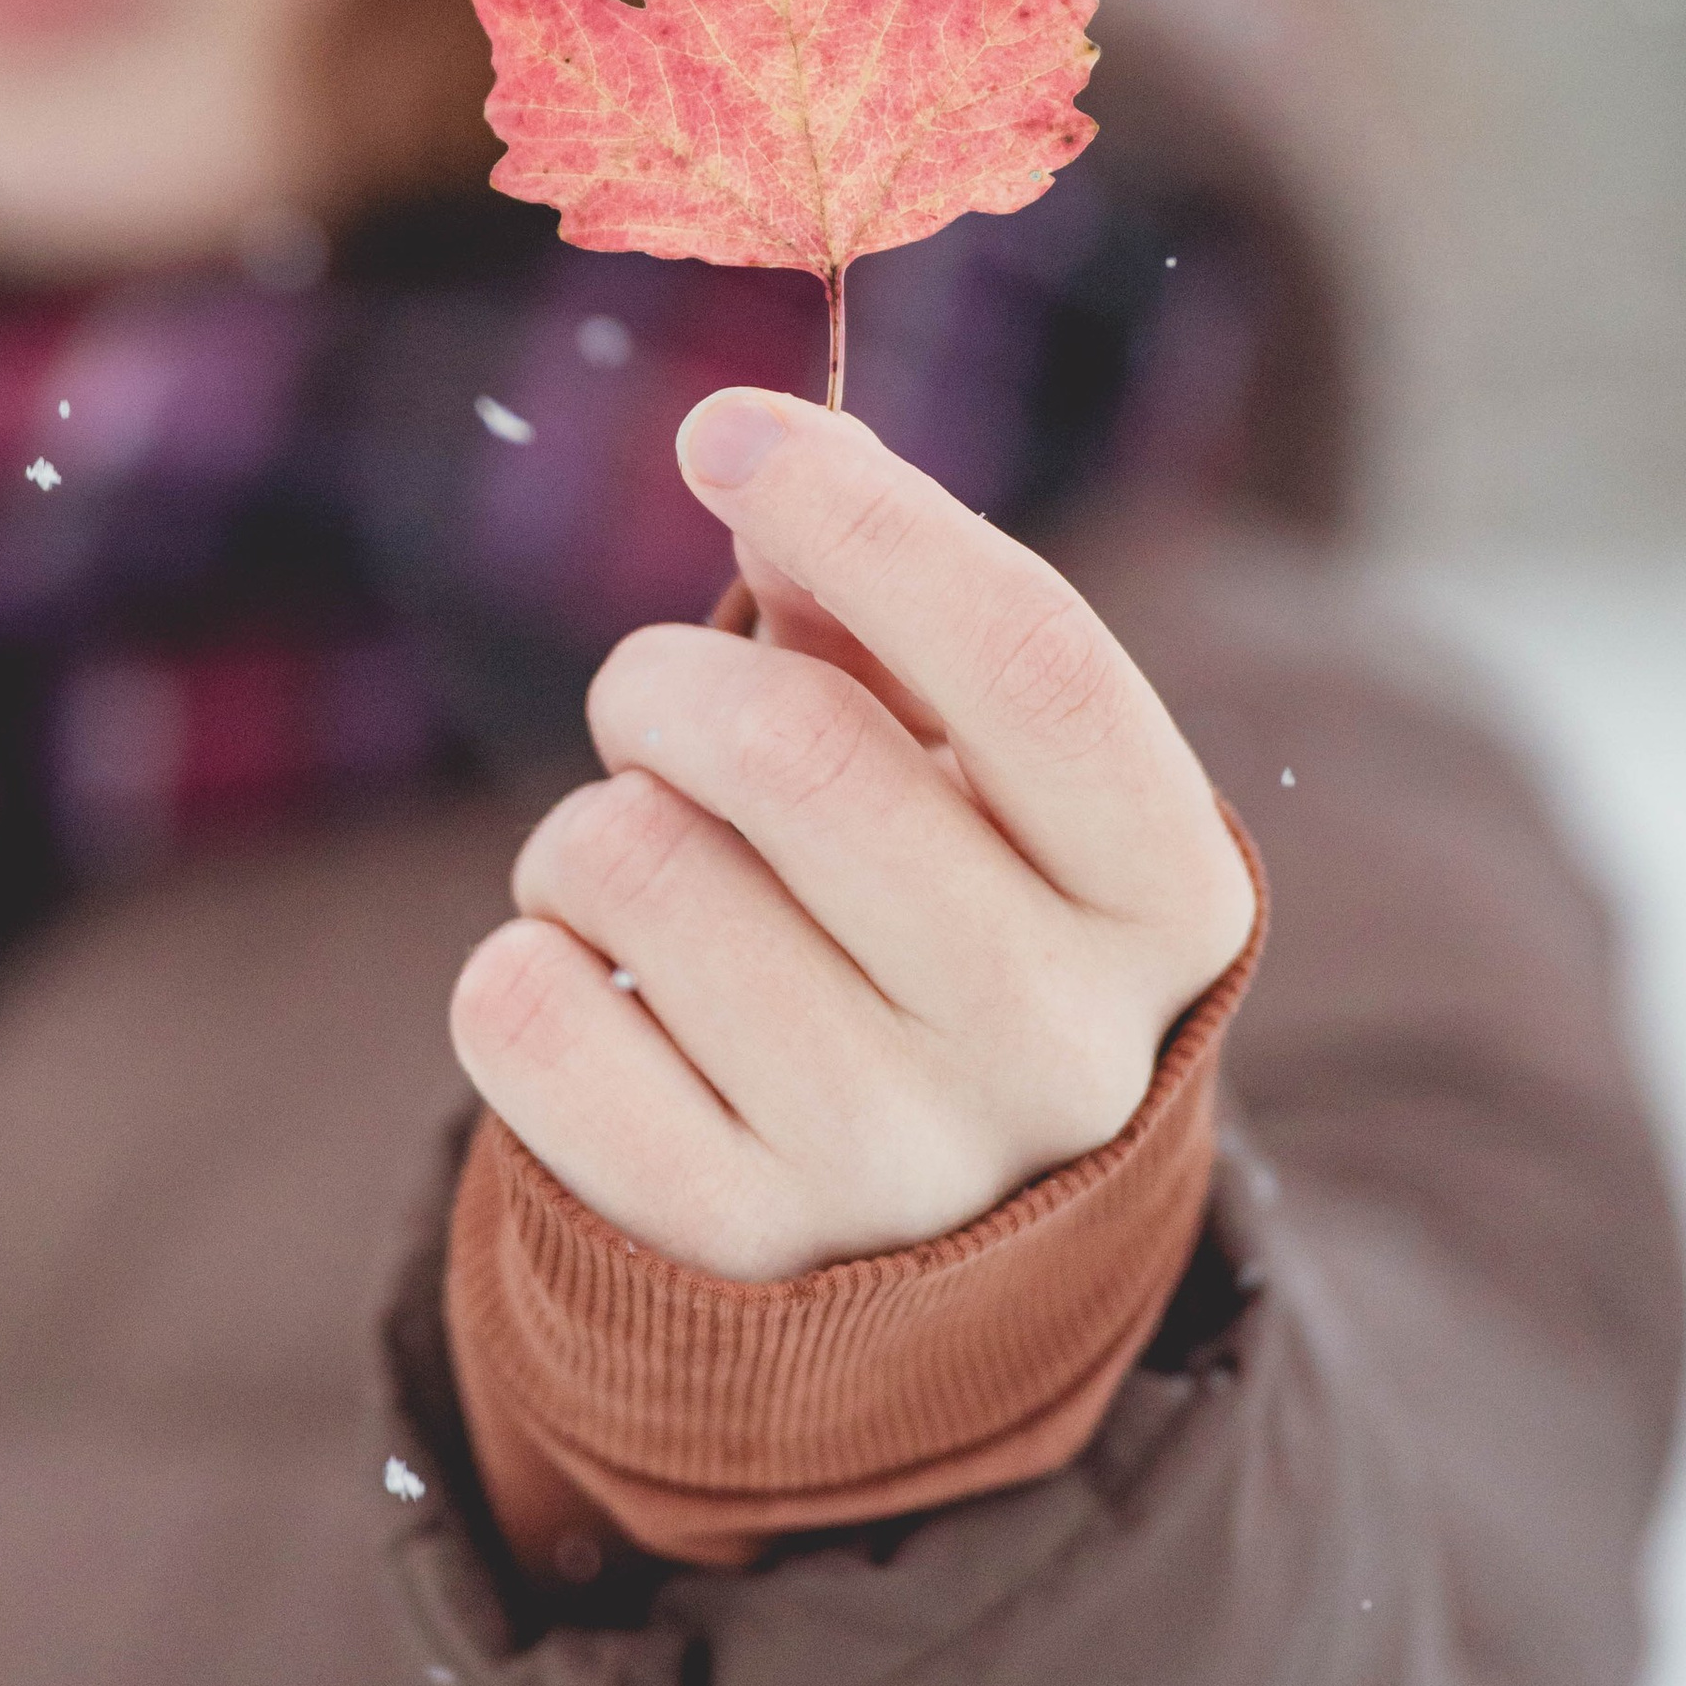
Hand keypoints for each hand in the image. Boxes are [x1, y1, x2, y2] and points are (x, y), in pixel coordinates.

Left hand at [450, 390, 1255, 1281]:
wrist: (923, 1254)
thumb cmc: (941, 916)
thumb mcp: (973, 770)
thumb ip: (883, 608)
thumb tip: (762, 460)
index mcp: (1162, 892)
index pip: (1029, 655)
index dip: (863, 514)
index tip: (726, 430)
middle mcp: (1057, 1044)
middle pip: (794, 748)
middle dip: (667, 683)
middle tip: (653, 710)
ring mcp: (897, 1162)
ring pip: (632, 863)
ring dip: (589, 831)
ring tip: (645, 878)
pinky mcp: (733, 1244)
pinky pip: (525, 1012)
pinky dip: (522, 960)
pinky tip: (598, 993)